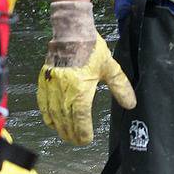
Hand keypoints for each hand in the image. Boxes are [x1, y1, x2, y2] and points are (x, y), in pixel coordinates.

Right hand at [37, 0, 135, 144]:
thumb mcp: (110, 68)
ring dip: (60, 127)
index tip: (86, 139)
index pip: (80, 117)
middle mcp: (64, 91)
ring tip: (66, 135)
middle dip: (71, 133)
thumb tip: (130, 104)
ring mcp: (52, 86)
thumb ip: (120, 87)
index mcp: (81, 89)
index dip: (83, 131)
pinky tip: (50, 122)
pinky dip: (46, 115)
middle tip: (77, 141)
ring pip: (53, 114)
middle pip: (66, 119)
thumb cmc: (92, 49)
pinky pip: (42, 103)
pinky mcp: (44, 80)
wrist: (71, 32)